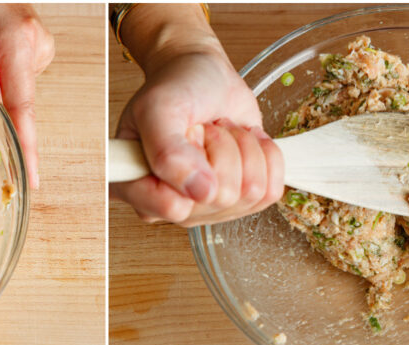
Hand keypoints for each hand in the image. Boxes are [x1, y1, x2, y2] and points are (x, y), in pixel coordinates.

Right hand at [110, 6, 282, 226]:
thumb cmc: (176, 88)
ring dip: (242, 147)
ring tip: (221, 131)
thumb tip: (202, 193)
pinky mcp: (243, 199)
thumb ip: (167, 152)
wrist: (204, 75)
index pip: (174, 206)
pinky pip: (271, 189)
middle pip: (219, 196)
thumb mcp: (159, 107)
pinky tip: (242, 140)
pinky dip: (265, 154)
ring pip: (249, 192)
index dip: (189, 165)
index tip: (184, 134)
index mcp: (137, 188)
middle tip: (204, 128)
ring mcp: (210, 206)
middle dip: (220, 147)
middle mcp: (173, 205)